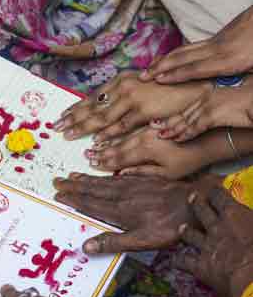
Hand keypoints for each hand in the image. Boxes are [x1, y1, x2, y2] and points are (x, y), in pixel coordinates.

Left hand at [54, 71, 209, 141]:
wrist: (195, 89)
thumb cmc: (168, 90)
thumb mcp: (140, 85)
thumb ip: (121, 94)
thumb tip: (102, 103)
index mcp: (121, 80)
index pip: (93, 97)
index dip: (75, 108)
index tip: (61, 116)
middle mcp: (123, 87)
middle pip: (92, 106)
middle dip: (73, 119)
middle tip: (56, 128)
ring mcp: (133, 98)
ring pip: (102, 117)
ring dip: (84, 128)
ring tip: (69, 136)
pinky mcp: (144, 110)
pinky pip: (121, 126)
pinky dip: (108, 134)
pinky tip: (97, 141)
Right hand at [54, 173, 197, 253]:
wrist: (195, 203)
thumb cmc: (170, 226)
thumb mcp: (142, 241)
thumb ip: (113, 242)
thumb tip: (85, 246)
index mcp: (119, 211)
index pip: (90, 204)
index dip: (73, 200)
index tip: (58, 195)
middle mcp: (122, 195)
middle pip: (93, 190)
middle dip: (74, 186)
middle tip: (57, 181)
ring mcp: (134, 186)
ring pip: (104, 181)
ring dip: (86, 179)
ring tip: (72, 176)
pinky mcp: (145, 181)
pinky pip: (118, 176)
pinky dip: (105, 175)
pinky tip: (103, 175)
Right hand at [85, 127, 215, 177]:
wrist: (210, 138)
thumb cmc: (191, 160)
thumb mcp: (168, 173)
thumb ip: (143, 172)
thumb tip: (121, 174)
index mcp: (145, 150)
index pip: (119, 157)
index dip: (104, 162)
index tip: (91, 164)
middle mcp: (143, 137)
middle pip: (116, 145)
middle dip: (99, 151)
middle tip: (85, 155)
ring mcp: (147, 128)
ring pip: (120, 135)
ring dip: (104, 139)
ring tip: (92, 145)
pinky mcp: (152, 123)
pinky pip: (130, 127)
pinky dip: (117, 130)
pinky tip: (110, 132)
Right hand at [141, 7, 252, 83]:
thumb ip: (249, 78)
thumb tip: (245, 93)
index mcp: (232, 59)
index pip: (198, 68)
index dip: (176, 75)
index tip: (158, 80)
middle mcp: (220, 49)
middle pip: (184, 58)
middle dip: (161, 67)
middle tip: (141, 76)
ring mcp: (219, 40)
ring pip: (185, 50)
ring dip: (165, 60)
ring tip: (148, 68)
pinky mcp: (222, 36)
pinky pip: (193, 47)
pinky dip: (177, 53)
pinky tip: (171, 58)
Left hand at [159, 81, 252, 141]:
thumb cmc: (248, 104)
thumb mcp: (228, 105)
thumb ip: (216, 110)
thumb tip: (212, 118)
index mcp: (209, 95)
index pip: (187, 107)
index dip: (172, 116)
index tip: (159, 121)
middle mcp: (206, 98)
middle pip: (183, 113)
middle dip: (166, 121)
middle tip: (152, 126)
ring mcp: (209, 105)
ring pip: (186, 120)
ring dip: (172, 129)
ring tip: (159, 135)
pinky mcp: (213, 114)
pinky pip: (196, 126)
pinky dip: (185, 133)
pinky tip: (176, 139)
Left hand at [176, 187, 252, 296]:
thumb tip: (252, 215)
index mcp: (236, 216)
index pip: (221, 198)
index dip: (216, 192)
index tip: (214, 189)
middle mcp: (217, 228)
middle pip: (202, 211)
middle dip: (197, 203)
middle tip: (192, 197)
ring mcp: (206, 246)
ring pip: (190, 234)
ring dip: (185, 231)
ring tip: (181, 228)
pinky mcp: (200, 266)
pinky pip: (183, 261)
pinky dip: (177, 261)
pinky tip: (173, 261)